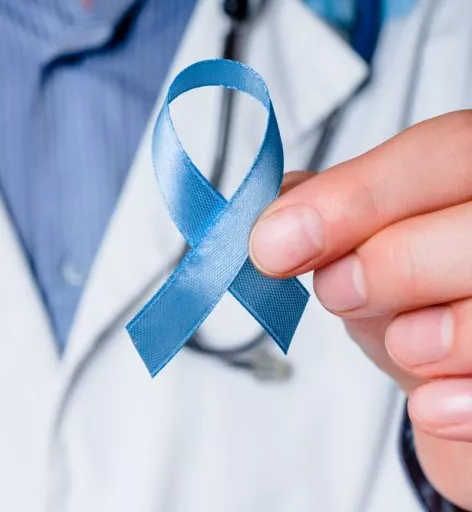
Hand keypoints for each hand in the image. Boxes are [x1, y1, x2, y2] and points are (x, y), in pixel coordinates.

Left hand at [249, 111, 471, 508]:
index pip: (437, 154)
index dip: (355, 196)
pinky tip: (429, 408)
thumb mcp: (371, 246)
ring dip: (440, 332)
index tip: (274, 245)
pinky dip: (462, 400)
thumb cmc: (416, 294)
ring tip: (405, 346)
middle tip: (337, 293)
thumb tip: (275, 213)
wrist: (457, 374)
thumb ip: (331, 218)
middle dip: (394, 262)